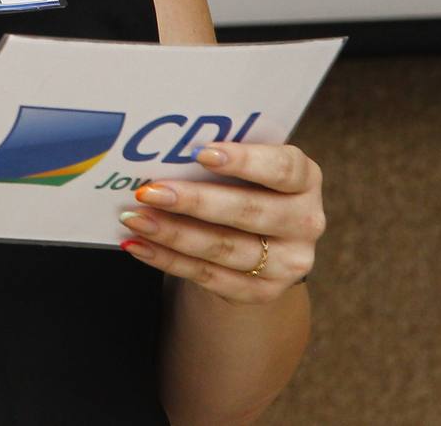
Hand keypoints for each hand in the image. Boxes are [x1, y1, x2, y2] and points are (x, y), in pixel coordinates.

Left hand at [116, 142, 324, 303]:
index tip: (200, 153)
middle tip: (148, 191)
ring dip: (173, 234)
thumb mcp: (248, 165)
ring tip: (135, 219)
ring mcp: (288, 263)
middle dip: (194, 201)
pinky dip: (169, 260)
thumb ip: (221, 155)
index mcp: (305, 179)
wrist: (261, 238)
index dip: (244, 161)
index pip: (282, 168)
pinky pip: (210, 277)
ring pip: (226, 248)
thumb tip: (165, 148)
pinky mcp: (263, 291)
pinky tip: (138, 246)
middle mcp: (305, 222)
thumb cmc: (245, 184)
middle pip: (248, 212)